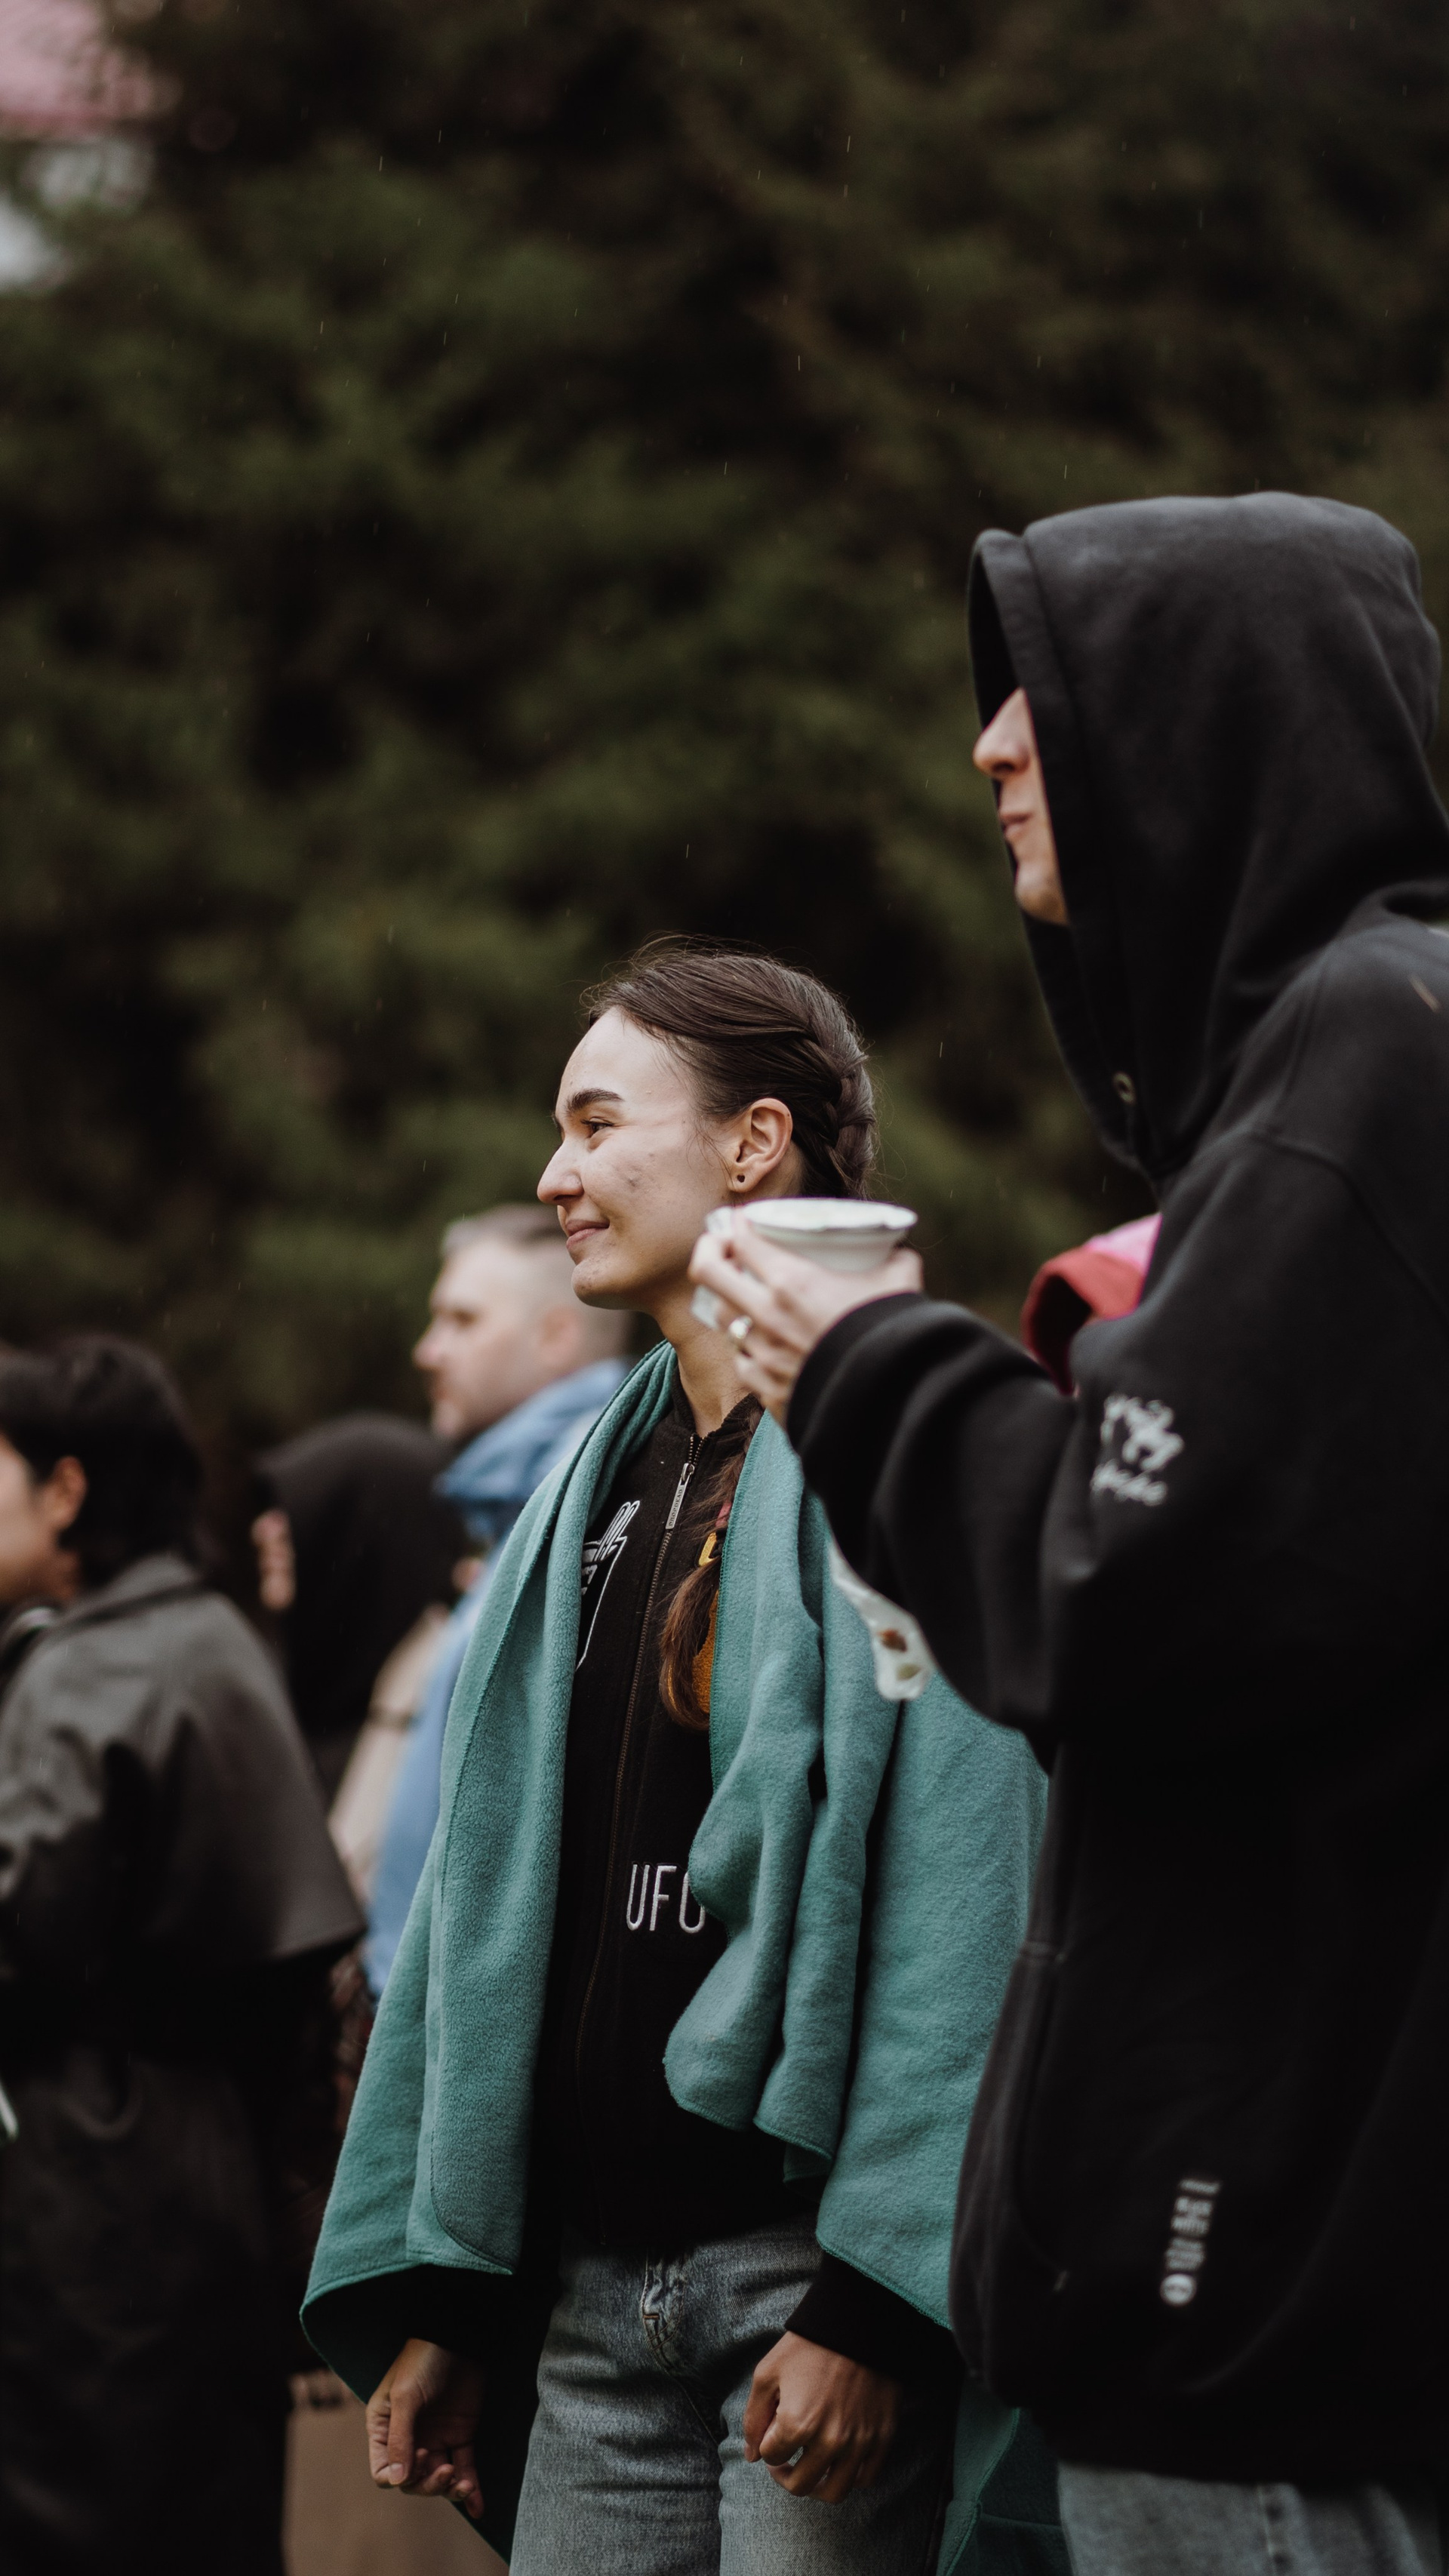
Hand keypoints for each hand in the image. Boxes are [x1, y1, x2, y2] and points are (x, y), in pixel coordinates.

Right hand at [366, 2339, 485, 2519]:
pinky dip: (471, 2488)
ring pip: (438, 2478)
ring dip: (451, 2489)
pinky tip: (478, 2507)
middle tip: (446, 2471)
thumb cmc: (424, 2359)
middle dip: (428, 2484)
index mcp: (384, 2429)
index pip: (383, 2472)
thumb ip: (401, 2439)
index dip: (400, 2476)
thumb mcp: (406, 2396)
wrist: (460, 2336)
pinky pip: (465, 2467)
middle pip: (412, 2481)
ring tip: (467, 2487)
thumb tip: (398, 2481)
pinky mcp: (461, 2435)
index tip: (420, 2458)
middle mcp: (408, 2438)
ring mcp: (435, 2438)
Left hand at [688, 1226, 921, 1424]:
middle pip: (708, 1273)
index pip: (743, 1240)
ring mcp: (763, 1356)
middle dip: (709, 1250)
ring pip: (723, 1319)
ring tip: (743, 1296)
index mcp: (793, 1283)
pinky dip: (748, 1348)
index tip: (743, 1220)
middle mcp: (768, 1317)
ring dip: (730, 1301)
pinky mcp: (766, 1390)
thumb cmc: (895, 1338)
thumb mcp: (900, 1282)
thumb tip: (897, 1253)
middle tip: (722, 1247)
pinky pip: (742, 1362)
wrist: (894, 1404)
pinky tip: (762, 1344)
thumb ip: (894, 1260)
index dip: (738, 1223)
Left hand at [743, 2330, 900, 2499]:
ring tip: (811, 2471)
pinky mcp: (882, 2437)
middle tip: (785, 2461)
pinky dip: (851, 2478)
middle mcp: (829, 2440)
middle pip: (800, 2484)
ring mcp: (859, 2442)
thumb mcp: (768, 2372)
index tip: (772, 2435)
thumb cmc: (809, 2345)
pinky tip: (840, 2462)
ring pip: (834, 2492)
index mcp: (797, 2423)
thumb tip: (753, 2456)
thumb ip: (754, 2418)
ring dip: (817, 2487)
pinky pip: (866, 2479)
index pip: (772, 2458)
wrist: (860, 2322)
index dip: (767, 2447)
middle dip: (785, 2475)